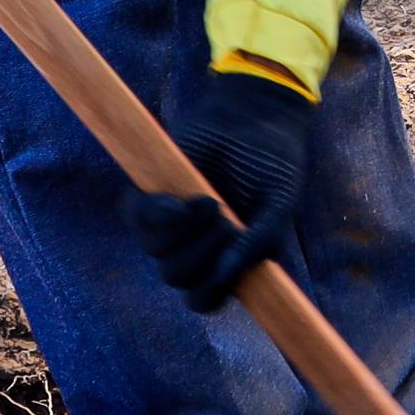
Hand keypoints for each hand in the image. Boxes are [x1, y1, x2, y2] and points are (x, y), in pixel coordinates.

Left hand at [125, 67, 318, 312]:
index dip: (208, 292)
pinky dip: (156, 214)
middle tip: (227, 221)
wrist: (255, 115)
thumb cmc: (272, 164)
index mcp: (224, 258)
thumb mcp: (280, 207)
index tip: (225, 268)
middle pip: (176, 276)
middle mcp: (192, 244)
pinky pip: (135, 217)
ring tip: (211, 202)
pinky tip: (181, 201)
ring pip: (155, 251)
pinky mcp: (148, 192)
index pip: (202, 299)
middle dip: (200, 255)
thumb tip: (224, 276)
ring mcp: (168, 220)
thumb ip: (260, 243)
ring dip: (183, 233)